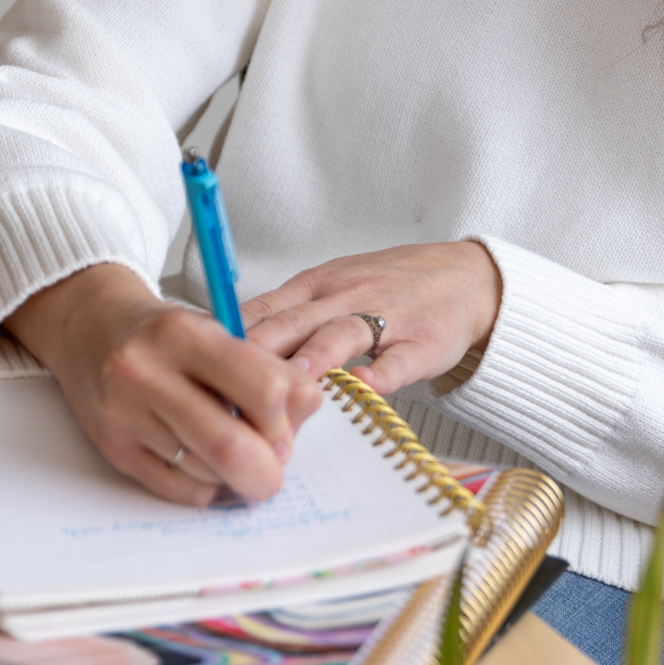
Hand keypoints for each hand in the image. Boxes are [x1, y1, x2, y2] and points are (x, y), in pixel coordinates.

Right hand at [10, 263, 321, 507]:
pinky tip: (201, 460)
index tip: (286, 428)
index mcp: (186, 334)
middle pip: (232, 446)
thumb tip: (306, 413)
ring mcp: (126, 414)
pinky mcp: (114, 449)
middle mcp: (148, 372)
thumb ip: (270, 370)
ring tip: (228, 449)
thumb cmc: (167, 334)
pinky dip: (205, 486)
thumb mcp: (220, 333)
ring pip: (207, 473)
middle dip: (267, 471)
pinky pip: (180, 490)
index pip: (264, 388)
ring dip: (233, 476)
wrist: (91, 328)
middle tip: (273, 468)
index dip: (286, 420)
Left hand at [242, 241, 500, 395]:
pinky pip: (399, 359)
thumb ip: (286, 314)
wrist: (466, 278)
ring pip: (342, 335)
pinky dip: (381, 373)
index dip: (230, 338)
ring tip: (291, 383)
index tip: (198, 365)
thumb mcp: (332, 286)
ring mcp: (385, 318)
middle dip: (257, 353)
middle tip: (224, 384)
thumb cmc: (390, 286)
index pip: (264, 308)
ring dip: (314, 357)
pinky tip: (364, 386)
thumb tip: (226, 345)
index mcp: (317, 286)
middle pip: (293, 321)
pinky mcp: (422, 343)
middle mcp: (345, 297)